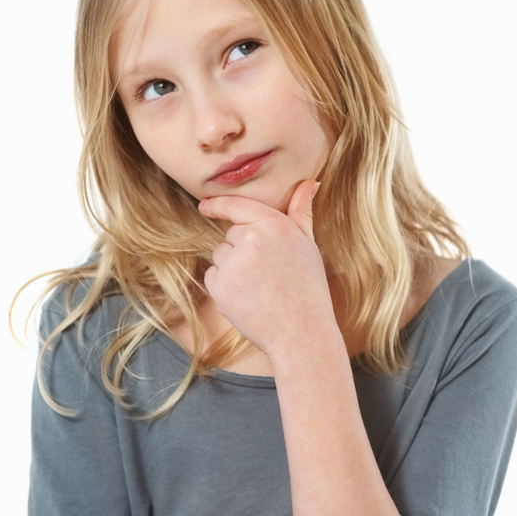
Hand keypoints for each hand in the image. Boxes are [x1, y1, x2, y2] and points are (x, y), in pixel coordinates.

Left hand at [198, 181, 341, 368]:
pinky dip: (225, 287)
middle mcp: (252, 239)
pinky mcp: (219, 285)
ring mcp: (234, 262)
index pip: (238, 206)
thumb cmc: (309, 289)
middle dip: (242, 249)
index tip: (205, 206)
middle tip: (269, 273)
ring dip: (233, 268)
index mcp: (275, 225)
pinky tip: (248, 299)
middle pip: (230, 235)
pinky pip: (213, 276)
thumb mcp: (309, 246)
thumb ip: (302, 212)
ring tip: (260, 288)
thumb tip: (311, 182)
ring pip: (221, 256)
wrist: (301, 333)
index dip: (218, 205)